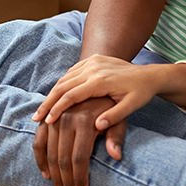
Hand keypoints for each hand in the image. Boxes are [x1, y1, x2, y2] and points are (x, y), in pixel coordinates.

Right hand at [32, 97, 125, 185]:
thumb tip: (116, 156)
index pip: (79, 157)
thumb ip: (117, 136)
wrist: (101, 78)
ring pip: (49, 152)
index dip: (80, 177)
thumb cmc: (116, 102)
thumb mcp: (123, 116)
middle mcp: (66, 117)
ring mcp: (54, 117)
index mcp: (85, 119)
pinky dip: (40, 158)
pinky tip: (46, 174)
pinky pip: (38, 140)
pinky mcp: (48, 116)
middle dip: (66, 182)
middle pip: (62, 158)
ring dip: (53, 175)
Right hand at [35, 55, 163, 129]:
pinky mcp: (93, 60)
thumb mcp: (131, 107)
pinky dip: (61, 84)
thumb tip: (97, 126)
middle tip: (36, 118)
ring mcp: (92, 62)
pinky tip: (55, 97)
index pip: (72, 95)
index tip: (46, 122)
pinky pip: (72, 72)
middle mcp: (93, 68)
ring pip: (65, 78)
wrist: (149, 74)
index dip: (57, 109)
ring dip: (52, 94)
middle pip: (63, 86)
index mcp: (101, 80)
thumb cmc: (140, 94)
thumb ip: (114, 116)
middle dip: (48, 103)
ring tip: (42, 110)